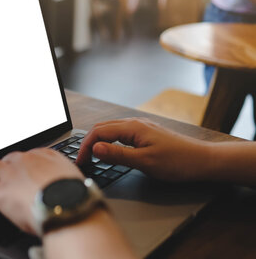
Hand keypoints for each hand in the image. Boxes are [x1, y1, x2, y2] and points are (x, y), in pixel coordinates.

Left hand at [0, 148, 82, 234]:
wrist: (68, 207)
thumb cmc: (75, 197)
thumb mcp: (74, 177)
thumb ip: (62, 175)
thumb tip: (60, 182)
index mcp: (45, 155)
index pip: (29, 155)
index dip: (26, 167)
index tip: (27, 176)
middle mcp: (26, 160)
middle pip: (9, 158)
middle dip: (8, 169)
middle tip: (10, 183)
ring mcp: (11, 174)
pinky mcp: (0, 192)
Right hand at [76, 118, 212, 181]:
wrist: (203, 160)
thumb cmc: (178, 162)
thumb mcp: (145, 162)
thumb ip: (118, 155)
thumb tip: (95, 148)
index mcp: (132, 127)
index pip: (98, 132)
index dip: (86, 147)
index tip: (81, 162)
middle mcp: (135, 123)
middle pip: (102, 127)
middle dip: (89, 142)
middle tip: (83, 160)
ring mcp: (141, 126)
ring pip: (111, 129)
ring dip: (98, 140)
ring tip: (92, 156)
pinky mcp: (146, 132)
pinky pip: (120, 132)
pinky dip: (109, 140)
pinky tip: (110, 150)